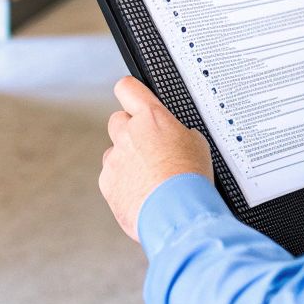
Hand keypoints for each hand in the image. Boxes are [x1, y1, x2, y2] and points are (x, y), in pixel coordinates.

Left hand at [98, 76, 211, 241]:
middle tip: (148, 147)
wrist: (177, 215)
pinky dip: (123, 184)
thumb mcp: (196, 144)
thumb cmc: (190, 180)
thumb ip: (175, 132)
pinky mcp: (107, 183)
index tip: (132, 97)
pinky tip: (143, 193)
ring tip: (149, 177)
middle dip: (130, 131)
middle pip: (118, 120)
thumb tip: (172, 136)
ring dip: (126, 160)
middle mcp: (128, 134)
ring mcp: (114, 159)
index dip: (131, 92)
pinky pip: (111, 177)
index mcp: (150, 118)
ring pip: (114, 152)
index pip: (128, 88)